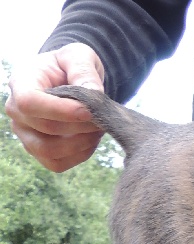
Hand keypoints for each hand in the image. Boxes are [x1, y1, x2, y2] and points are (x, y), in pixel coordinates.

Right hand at [5, 43, 105, 171]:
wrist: (70, 80)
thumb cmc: (71, 66)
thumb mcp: (79, 56)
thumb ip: (84, 71)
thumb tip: (93, 94)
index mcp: (21, 83)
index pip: (29, 102)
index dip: (60, 110)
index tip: (88, 111)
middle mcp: (17, 111)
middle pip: (46, 128)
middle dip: (81, 126)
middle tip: (102, 118)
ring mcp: (26, 134)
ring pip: (50, 150)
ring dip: (82, 143)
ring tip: (98, 128)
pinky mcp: (39, 151)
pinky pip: (57, 163)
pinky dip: (79, 155)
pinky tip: (91, 139)